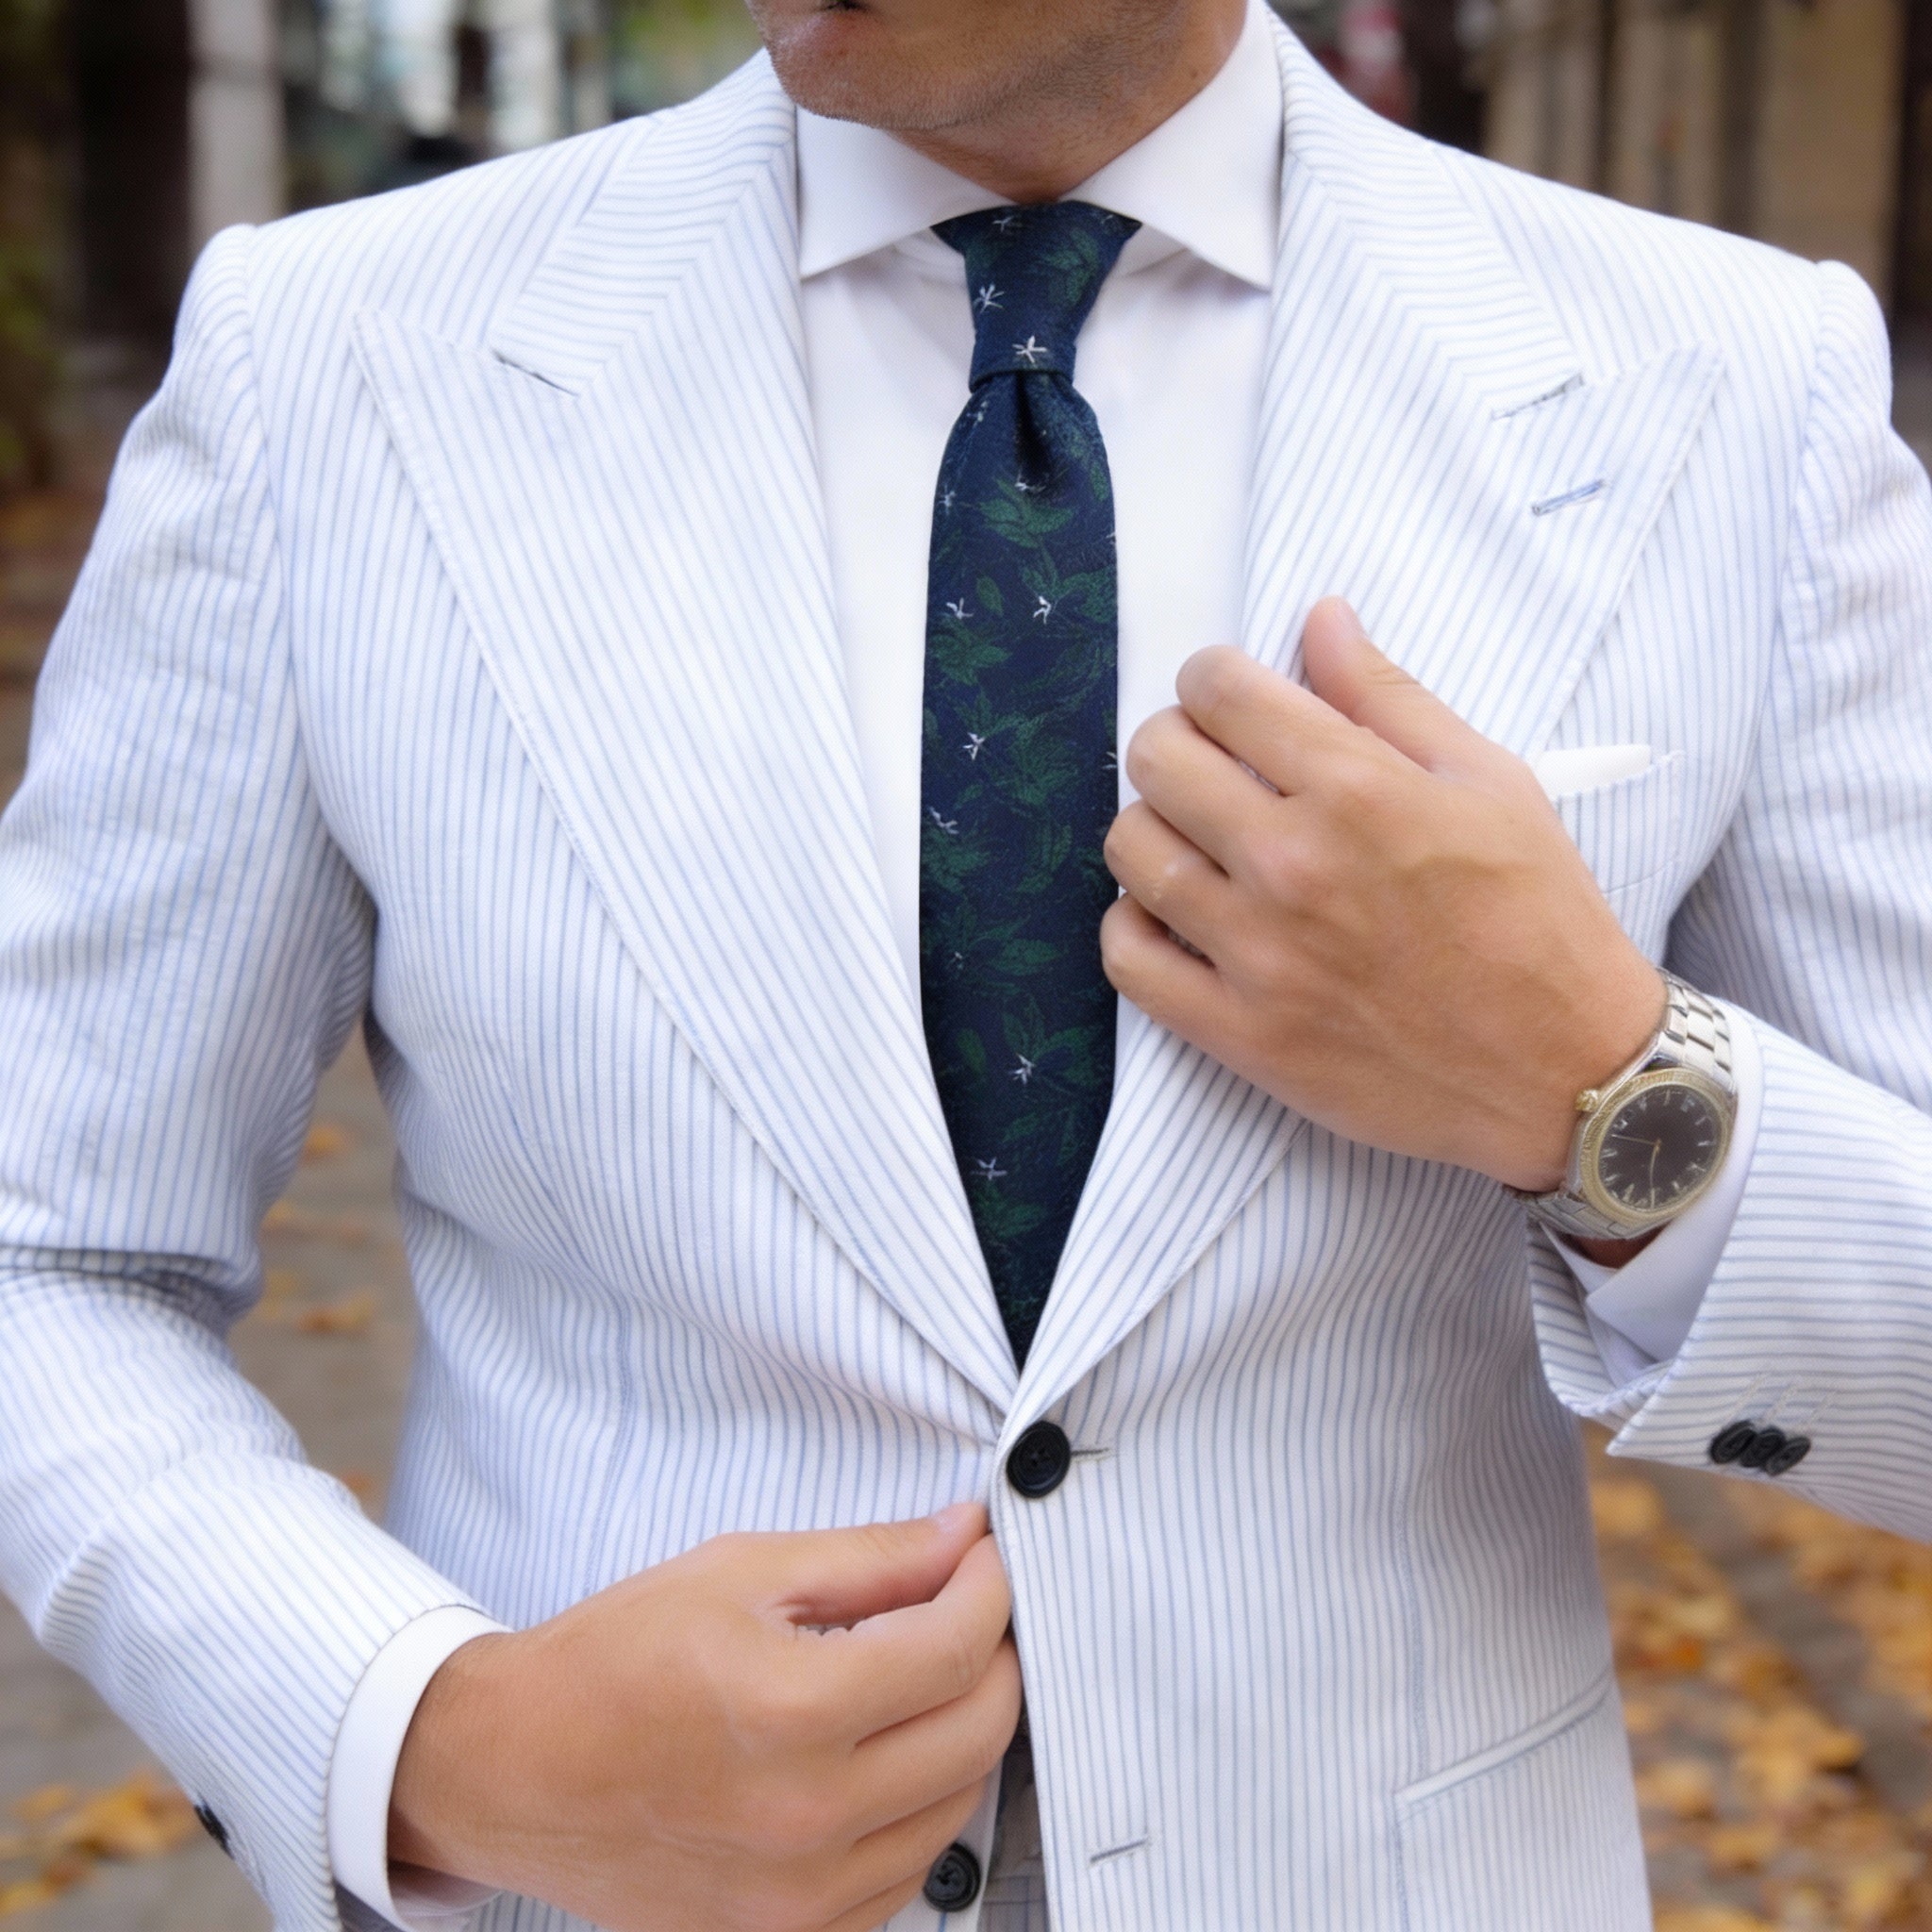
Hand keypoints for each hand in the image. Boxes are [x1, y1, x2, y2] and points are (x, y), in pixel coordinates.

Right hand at [390, 1503, 1020, 1931]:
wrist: (513, 1769)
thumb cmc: (615, 1659)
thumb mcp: (741, 1572)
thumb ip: (871, 1557)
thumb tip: (963, 1536)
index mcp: (792, 1712)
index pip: (955, 1649)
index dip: (989, 1589)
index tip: (982, 1558)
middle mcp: (806, 1818)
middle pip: (978, 1733)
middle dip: (995, 1655)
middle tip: (969, 1608)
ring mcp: (798, 1900)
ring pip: (956, 1809)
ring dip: (965, 1731)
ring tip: (928, 1676)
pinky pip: (905, 1876)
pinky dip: (920, 1808)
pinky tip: (887, 1756)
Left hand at [1101, 597, 1662, 1195]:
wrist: (1566, 1073)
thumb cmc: (1539, 920)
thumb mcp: (1491, 782)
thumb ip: (1389, 696)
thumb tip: (1321, 618)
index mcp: (1357, 789)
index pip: (1219, 690)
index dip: (1213, 679)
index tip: (1230, 699)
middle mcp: (1293, 864)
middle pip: (1156, 759)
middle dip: (1176, 742)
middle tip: (1213, 767)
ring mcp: (1257, 954)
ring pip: (1130, 849)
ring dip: (1153, 828)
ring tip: (1198, 842)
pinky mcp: (1239, 1033)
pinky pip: (1128, 959)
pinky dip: (1135, 926)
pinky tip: (1177, 916)